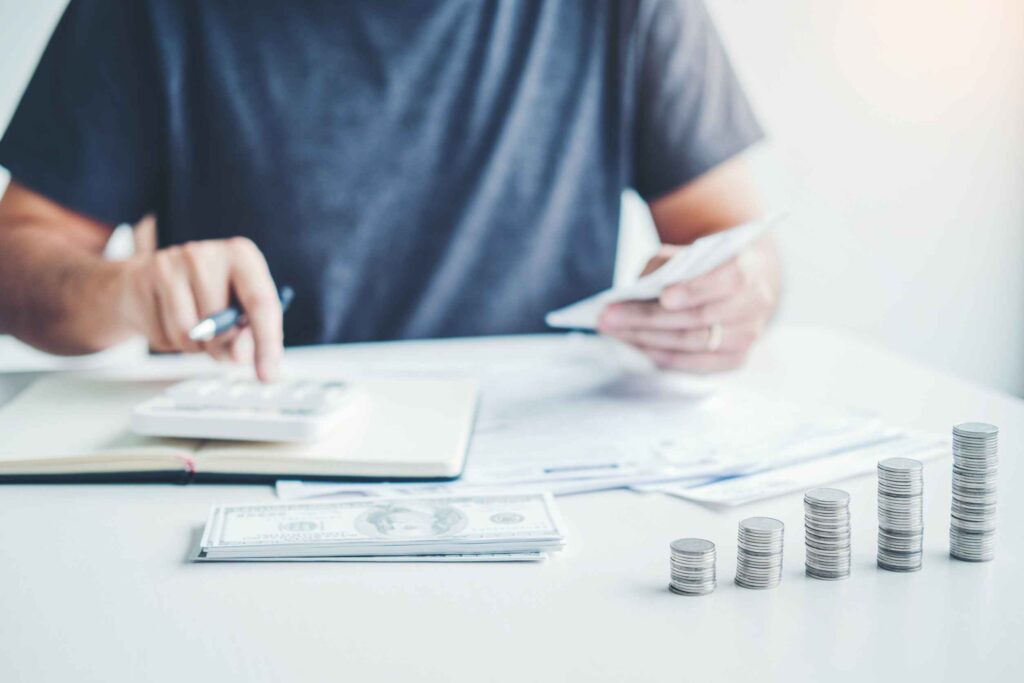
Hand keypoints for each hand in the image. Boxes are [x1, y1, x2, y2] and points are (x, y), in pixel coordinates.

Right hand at [122, 237, 282, 380]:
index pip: (261, 303)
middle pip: (222, 325)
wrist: (144, 280)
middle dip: (221, 346)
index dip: (267, 344)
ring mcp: (170, 264)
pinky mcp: (141, 280)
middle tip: (216, 338)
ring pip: (189, 334)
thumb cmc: (202, 295)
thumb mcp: (235, 310)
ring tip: (192, 328)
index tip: (268, 374)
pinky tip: (167, 321)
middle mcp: (206, 254)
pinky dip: (169, 342)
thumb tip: (242, 354)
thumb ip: (248, 334)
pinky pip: (161, 336)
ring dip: (194, 347)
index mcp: (241, 255)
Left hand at [597, 234, 780, 372]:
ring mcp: (748, 335)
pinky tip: (637, 345)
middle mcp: (754, 304)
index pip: (727, 280)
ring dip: (647, 339)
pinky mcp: (736, 359)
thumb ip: (666, 266)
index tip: (664, 297)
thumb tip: (633, 294)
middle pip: (699, 317)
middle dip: (648, 317)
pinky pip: (694, 363)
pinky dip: (663, 355)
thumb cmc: (704, 265)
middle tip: (609, 316)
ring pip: (693, 343)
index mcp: (748, 268)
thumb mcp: (686, 252)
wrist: (741, 284)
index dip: (695, 290)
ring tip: (613, 330)